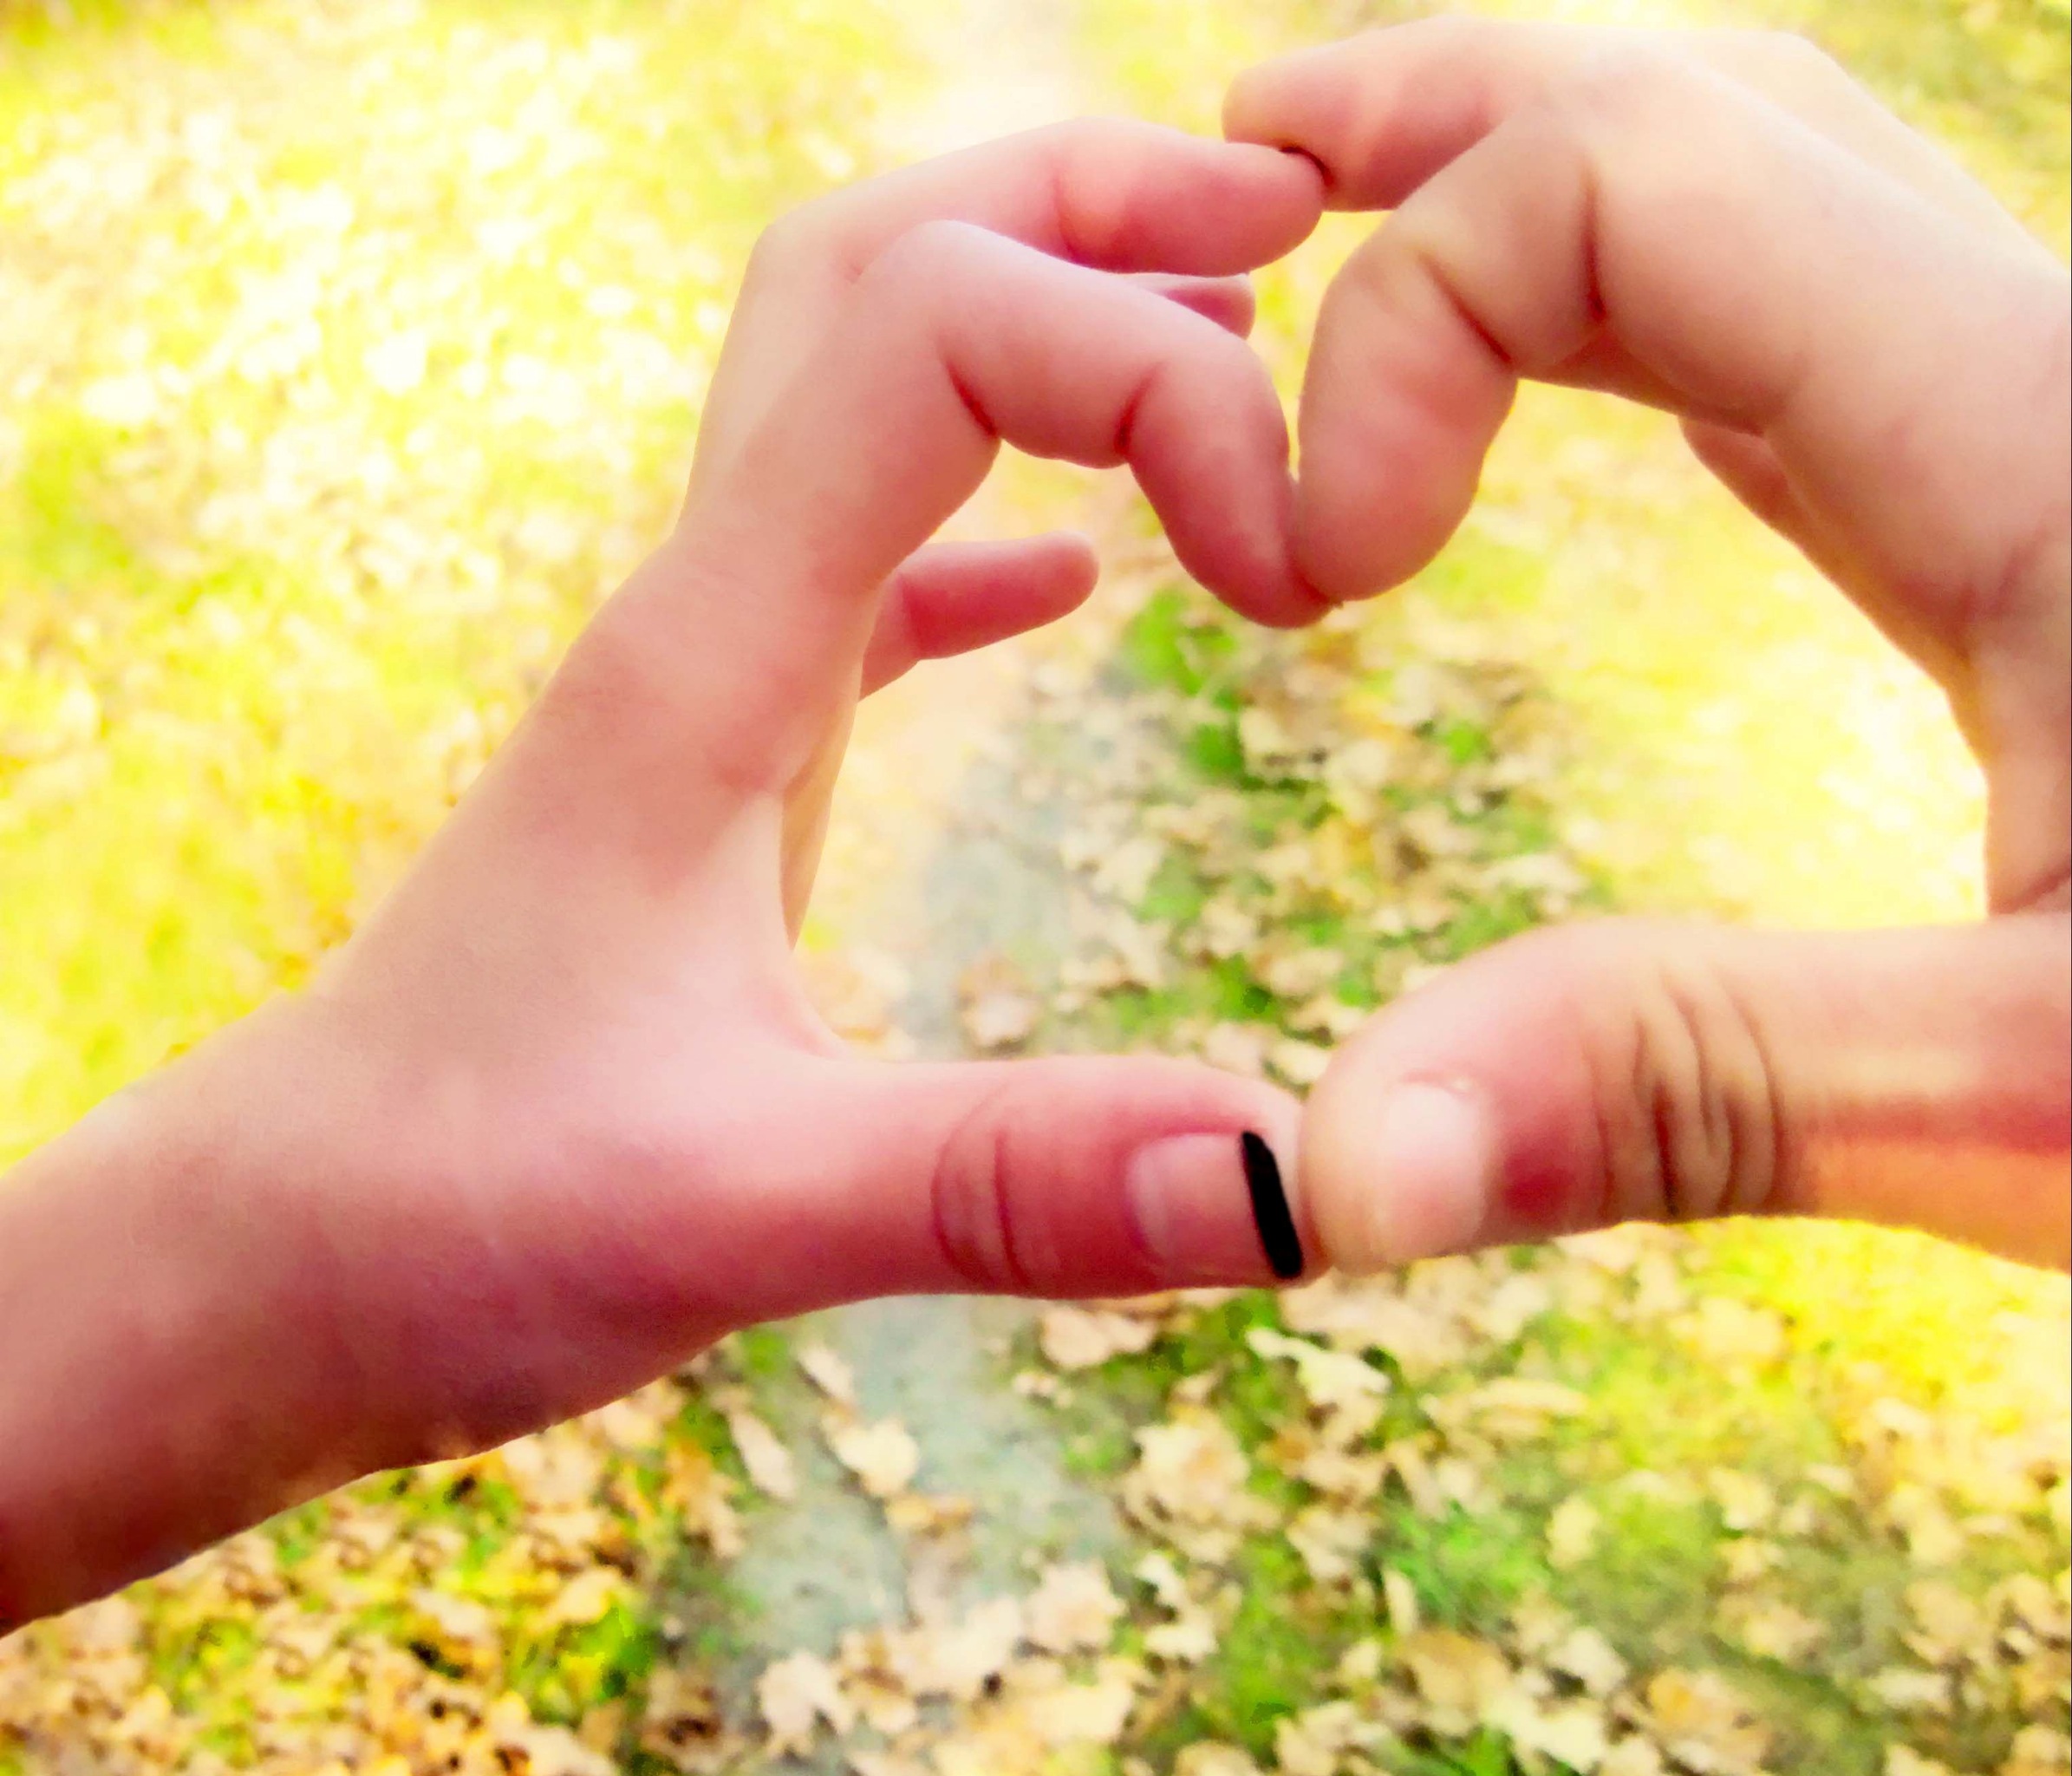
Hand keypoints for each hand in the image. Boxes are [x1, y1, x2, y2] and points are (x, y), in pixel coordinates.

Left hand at [0, 122, 1326, 1622]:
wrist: (278, 1260)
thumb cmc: (454, 1217)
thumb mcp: (739, 1214)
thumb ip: (1007, 1184)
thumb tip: (1293, 1178)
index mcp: (704, 657)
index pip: (929, 337)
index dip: (1136, 364)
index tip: (1284, 537)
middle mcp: (700, 618)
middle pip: (871, 270)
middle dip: (1078, 202)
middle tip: (1285, 220)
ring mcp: (704, 680)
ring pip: (863, 391)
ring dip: (1039, 321)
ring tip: (1229, 346)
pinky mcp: (719, 764)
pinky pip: (863, 571)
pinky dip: (991, 521)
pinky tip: (1085, 574)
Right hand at [1225, 19, 2069, 1271]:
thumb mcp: (2064, 1109)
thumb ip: (1688, 1094)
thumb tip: (1332, 1167)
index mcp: (2046, 446)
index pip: (1631, 183)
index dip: (1404, 313)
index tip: (1310, 575)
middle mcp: (2055, 378)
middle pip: (1699, 109)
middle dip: (1436, 119)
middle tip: (1239, 169)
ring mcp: (2062, 432)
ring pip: (1767, 192)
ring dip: (1538, 188)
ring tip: (1351, 216)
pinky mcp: (2065, 518)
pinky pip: (1823, 330)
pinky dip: (1646, 313)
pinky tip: (1587, 386)